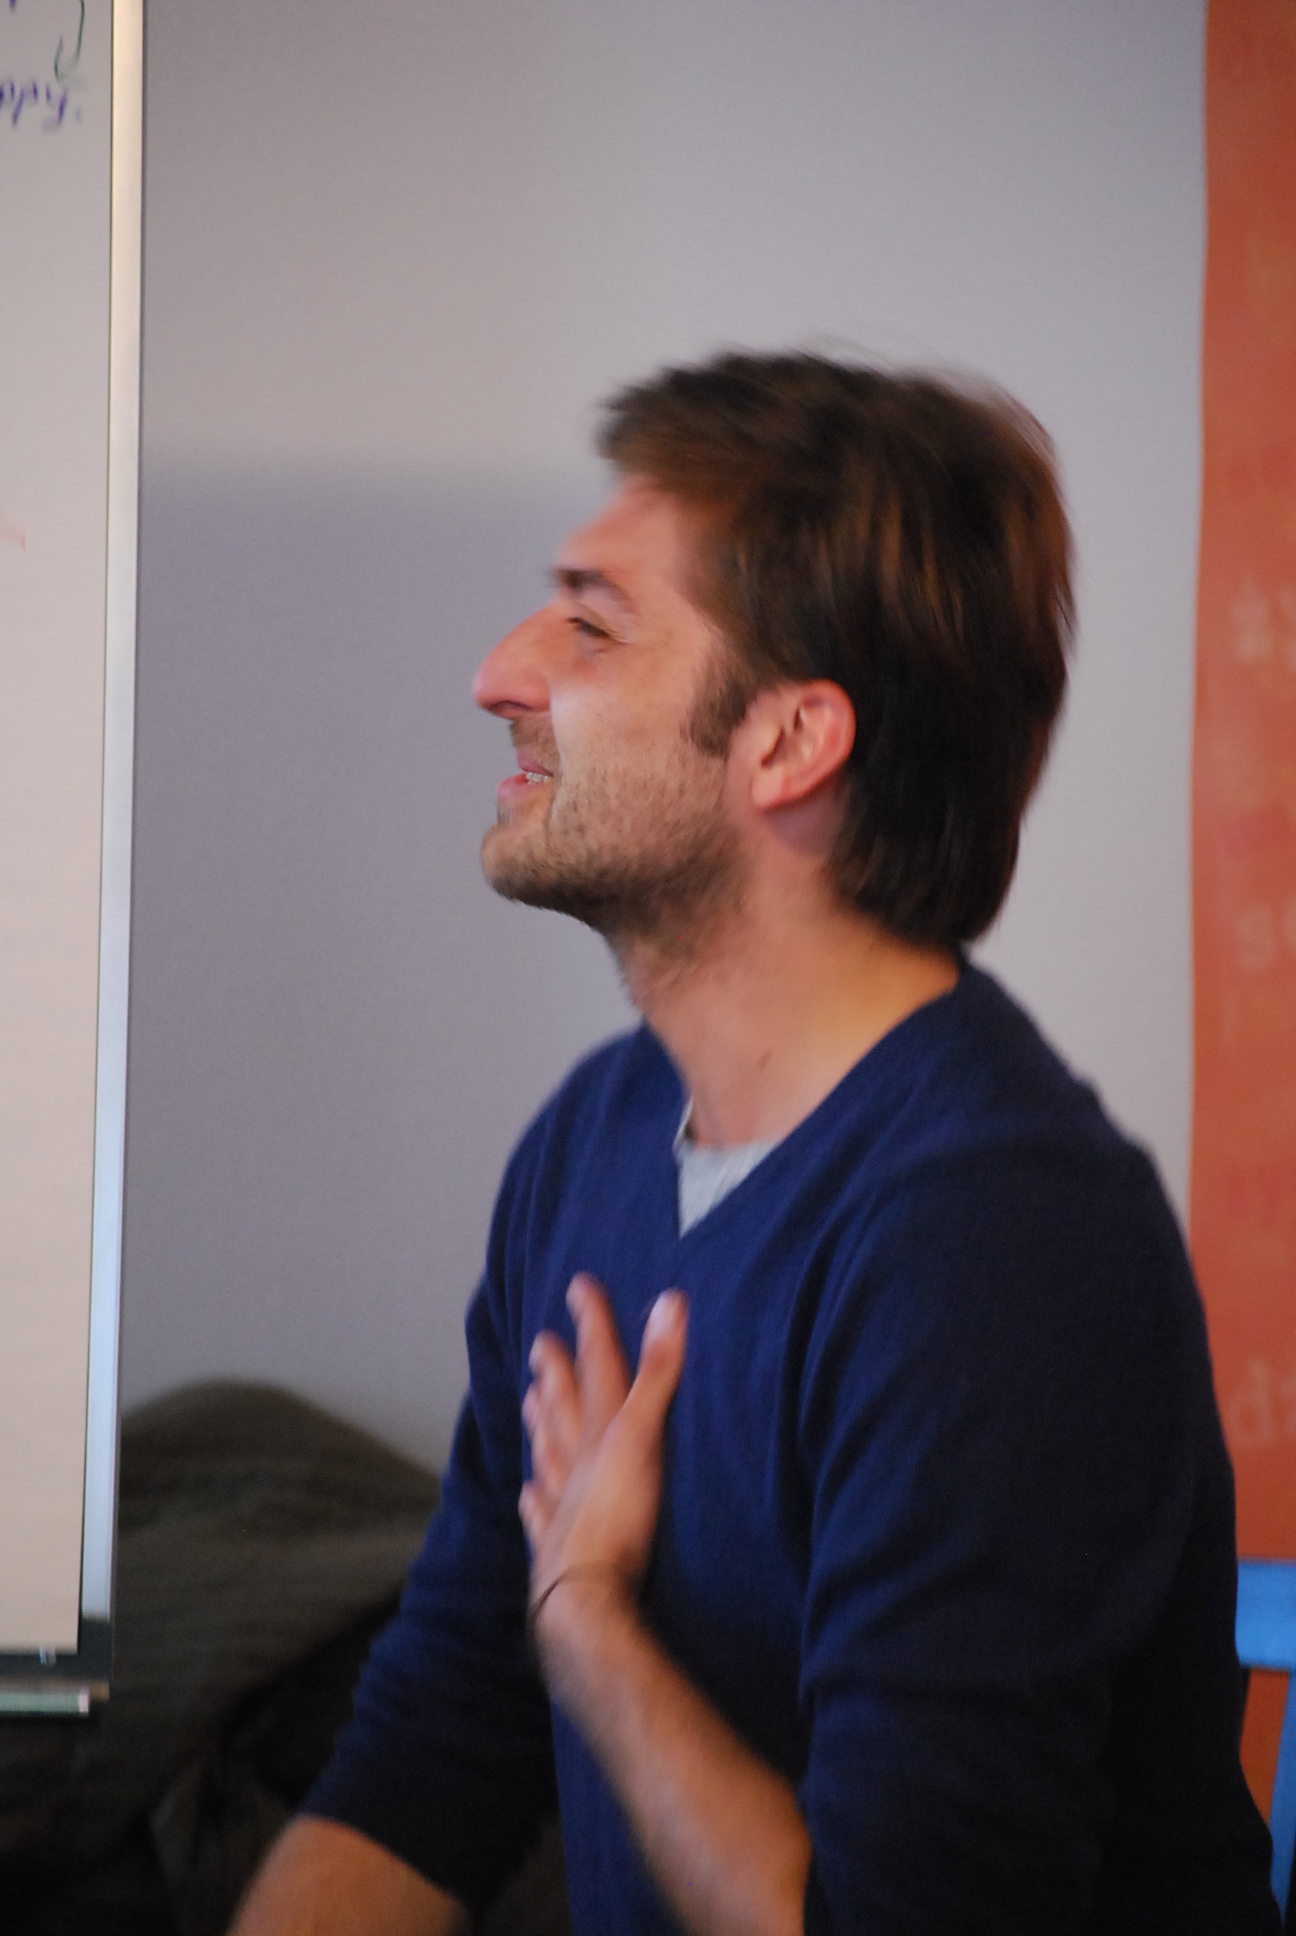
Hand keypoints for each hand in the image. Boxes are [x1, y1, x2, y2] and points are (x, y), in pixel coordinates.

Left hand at [519, 1273, 686, 1635]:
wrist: (583, 1597)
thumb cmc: (620, 1516)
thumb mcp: (644, 1437)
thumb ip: (658, 1373)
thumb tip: (670, 1302)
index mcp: (602, 1433)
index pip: (599, 1366)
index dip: (592, 1325)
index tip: (579, 1287)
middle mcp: (577, 1462)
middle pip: (566, 1408)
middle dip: (558, 1373)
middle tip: (540, 1344)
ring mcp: (564, 1505)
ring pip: (551, 1455)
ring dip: (543, 1425)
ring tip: (529, 1401)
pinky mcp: (559, 1547)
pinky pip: (543, 1515)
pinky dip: (536, 1500)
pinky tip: (528, 1493)